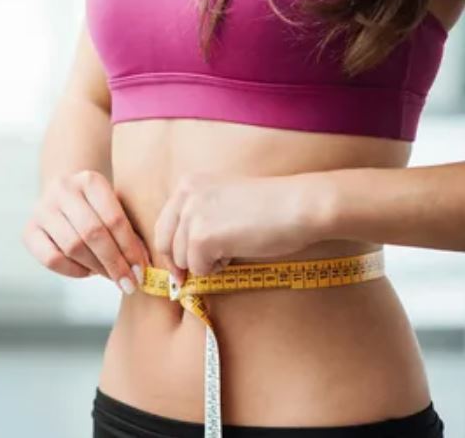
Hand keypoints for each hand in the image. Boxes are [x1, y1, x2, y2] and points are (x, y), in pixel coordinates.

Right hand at [22, 170, 150, 293]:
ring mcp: (42, 209)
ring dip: (96, 268)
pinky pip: (52, 259)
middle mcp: (63, 189)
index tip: (141, 271)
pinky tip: (88, 272)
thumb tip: (141, 268)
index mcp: (90, 180)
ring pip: (72, 246)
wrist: (64, 197)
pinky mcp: (29, 230)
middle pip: (92, 233)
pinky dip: (73, 271)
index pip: (114, 219)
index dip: (129, 248)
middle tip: (129, 283)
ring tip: (112, 277)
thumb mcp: (116, 209)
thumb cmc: (99, 209)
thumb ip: (130, 233)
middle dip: (114, 263)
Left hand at [154, 172, 324, 287]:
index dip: (171, 249)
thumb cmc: (271, 206)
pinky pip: (199, 269)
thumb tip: (180, 254)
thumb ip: (200, 217)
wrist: (299, 206)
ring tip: (232, 251)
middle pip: (166, 243)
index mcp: (189, 183)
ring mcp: (192, 215)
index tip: (178, 268)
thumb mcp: (224, 199)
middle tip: (188, 280)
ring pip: (183, 259)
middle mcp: (185, 195)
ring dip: (204, 264)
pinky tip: (236, 254)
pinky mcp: (202, 237)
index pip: (164, 224)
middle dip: (179, 264)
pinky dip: (215, 269)